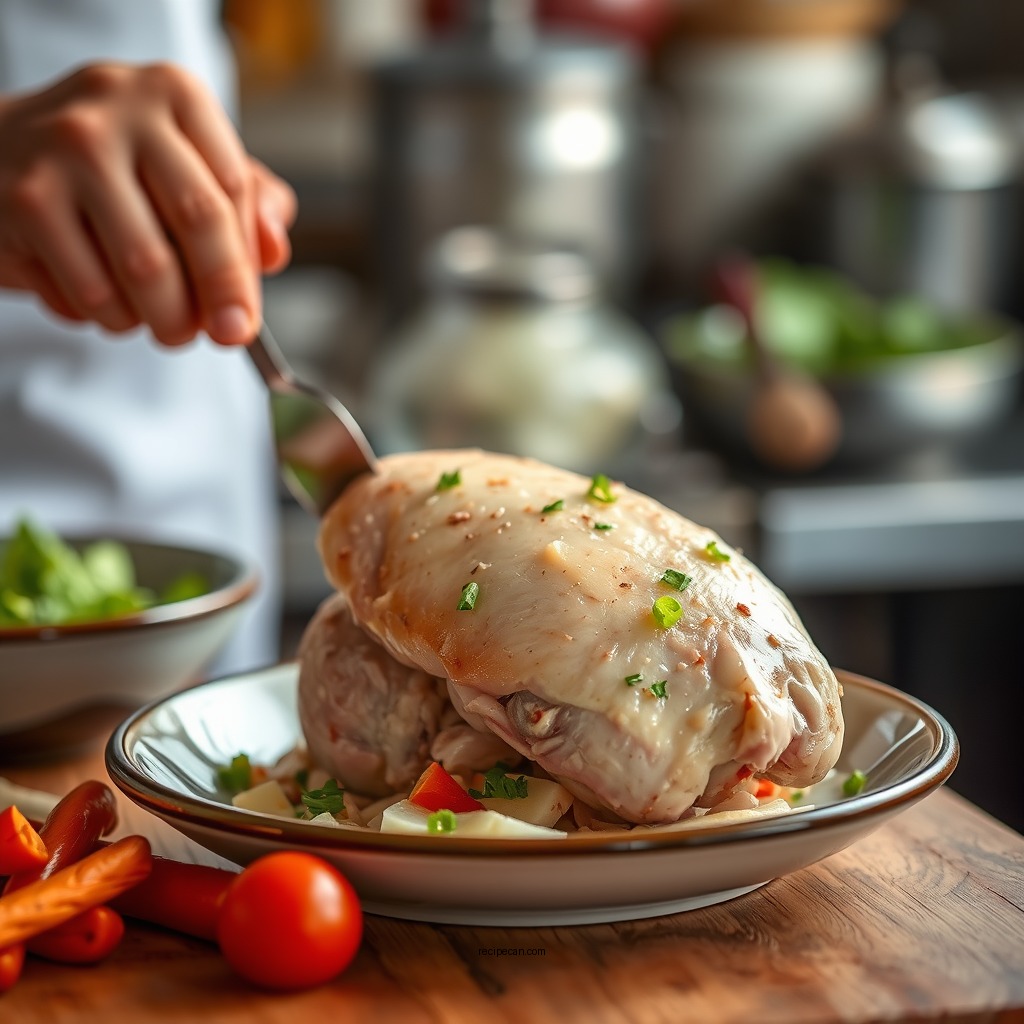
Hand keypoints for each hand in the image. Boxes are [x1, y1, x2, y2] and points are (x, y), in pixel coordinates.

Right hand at [0, 62, 296, 345]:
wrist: (1, 151)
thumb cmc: (120, 167)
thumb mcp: (192, 164)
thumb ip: (249, 202)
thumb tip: (274, 250)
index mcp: (174, 93)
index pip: (232, 190)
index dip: (244, 266)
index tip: (246, 318)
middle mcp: (118, 109)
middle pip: (197, 221)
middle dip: (217, 296)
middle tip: (221, 336)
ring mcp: (64, 150)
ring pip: (144, 268)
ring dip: (162, 318)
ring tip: (162, 323)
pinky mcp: (24, 200)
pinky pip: (90, 291)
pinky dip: (110, 318)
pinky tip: (109, 308)